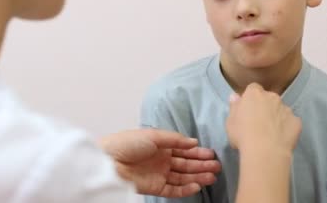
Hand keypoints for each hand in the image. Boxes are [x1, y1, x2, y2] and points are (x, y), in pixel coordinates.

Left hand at [98, 129, 220, 197]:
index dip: (196, 151)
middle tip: (217, 165)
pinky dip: (186, 189)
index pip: (182, 149)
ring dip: (198, 176)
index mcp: (159, 145)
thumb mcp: (153, 135)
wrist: (109, 162)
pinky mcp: (155, 188)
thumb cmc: (127, 144)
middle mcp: (160, 160)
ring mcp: (158, 174)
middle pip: (185, 163)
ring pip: (183, 177)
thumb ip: (174, 139)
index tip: (211, 153)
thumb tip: (193, 141)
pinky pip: (174, 190)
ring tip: (213, 175)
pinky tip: (198, 185)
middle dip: (201, 164)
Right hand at [226, 83, 300, 154]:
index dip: (251, 98)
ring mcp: (287, 109)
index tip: (247, 109)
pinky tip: (281, 138)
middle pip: (269, 98)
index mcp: (254, 94)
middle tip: (259, 122)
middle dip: (265, 106)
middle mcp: (272, 97)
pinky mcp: (297, 122)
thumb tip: (235, 96)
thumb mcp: (230, 121)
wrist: (265, 152)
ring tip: (270, 133)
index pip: (253, 88)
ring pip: (281, 110)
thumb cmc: (243, 134)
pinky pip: (291, 122)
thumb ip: (234, 106)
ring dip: (277, 117)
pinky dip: (287, 127)